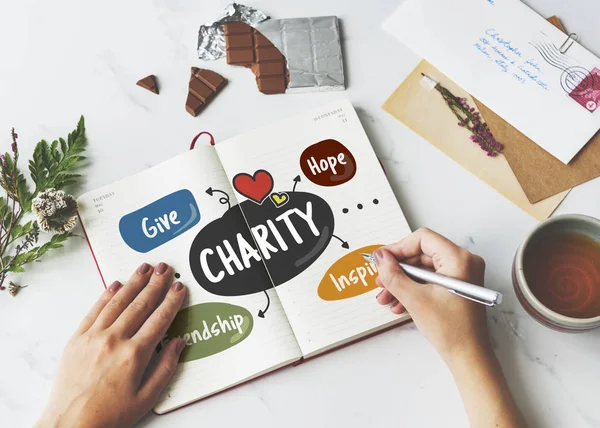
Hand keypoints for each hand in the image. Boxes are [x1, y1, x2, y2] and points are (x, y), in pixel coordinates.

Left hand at [36, 262, 186, 427]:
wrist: (70, 425)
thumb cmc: (109, 415)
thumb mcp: (147, 398)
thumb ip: (166, 367)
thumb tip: (179, 342)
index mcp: (135, 355)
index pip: (159, 320)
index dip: (171, 301)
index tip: (179, 287)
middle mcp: (114, 340)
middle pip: (140, 305)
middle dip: (155, 284)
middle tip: (165, 268)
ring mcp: (93, 337)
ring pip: (118, 302)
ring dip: (133, 282)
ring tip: (145, 267)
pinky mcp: (77, 339)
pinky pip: (94, 310)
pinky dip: (106, 295)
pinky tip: (116, 284)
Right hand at [375, 229, 525, 426]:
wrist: (468, 357)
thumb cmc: (452, 330)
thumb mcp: (415, 299)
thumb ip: (393, 275)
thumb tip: (380, 257)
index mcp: (459, 259)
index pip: (422, 239)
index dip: (398, 248)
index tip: (382, 260)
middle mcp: (463, 262)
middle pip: (421, 254)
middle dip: (398, 270)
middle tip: (380, 281)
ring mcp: (461, 275)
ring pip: (423, 269)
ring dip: (402, 282)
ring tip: (386, 297)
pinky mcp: (456, 287)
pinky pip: (429, 280)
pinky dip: (413, 289)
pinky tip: (398, 303)